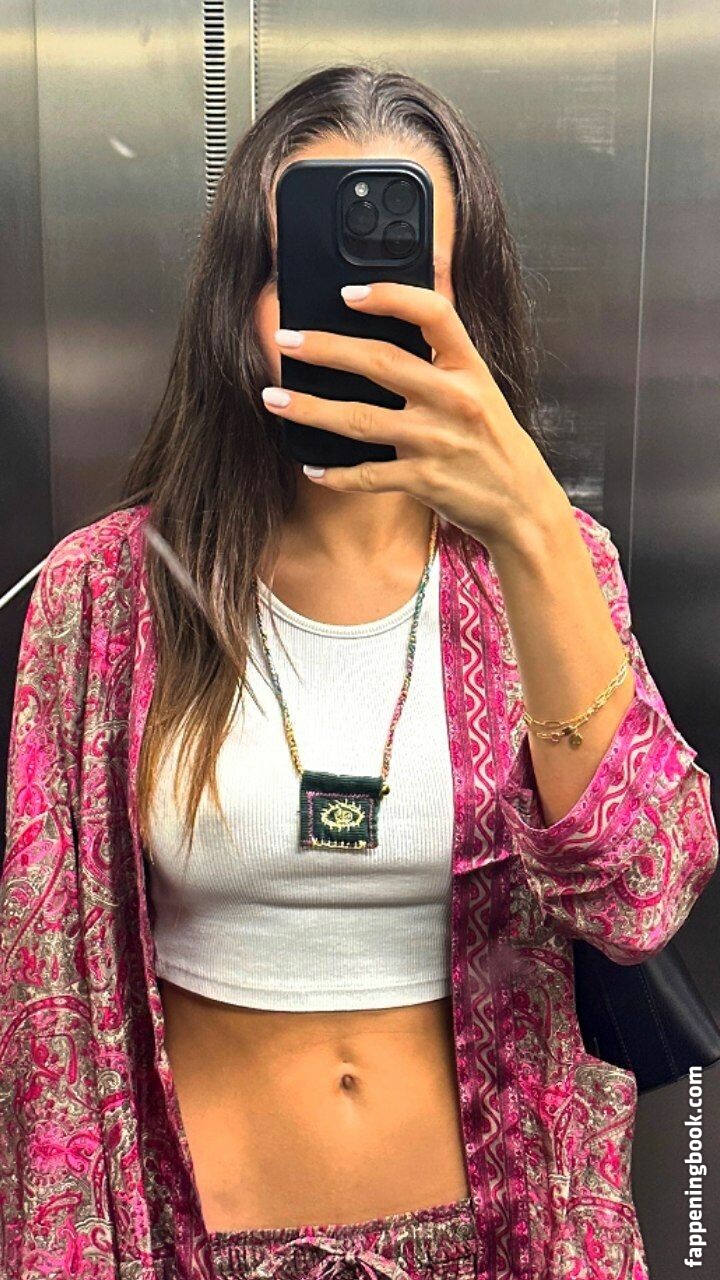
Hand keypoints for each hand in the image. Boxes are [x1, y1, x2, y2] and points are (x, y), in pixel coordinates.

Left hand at [262, 281, 566, 549]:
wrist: (523, 507)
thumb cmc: (496, 447)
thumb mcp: (482, 393)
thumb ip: (442, 366)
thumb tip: (383, 341)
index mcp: (470, 369)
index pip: (433, 314)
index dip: (390, 296)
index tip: (349, 292)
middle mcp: (454, 400)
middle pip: (380, 362)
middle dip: (325, 348)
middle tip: (286, 341)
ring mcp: (437, 441)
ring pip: (360, 419)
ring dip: (310, 409)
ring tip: (274, 398)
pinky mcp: (425, 480)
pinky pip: (367, 476)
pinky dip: (335, 473)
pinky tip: (312, 467)